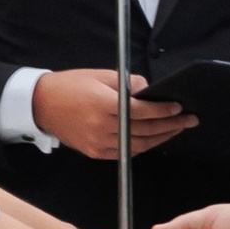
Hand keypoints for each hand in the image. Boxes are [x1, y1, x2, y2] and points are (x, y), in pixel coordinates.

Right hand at [32, 69, 196, 160]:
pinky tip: (154, 139)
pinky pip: (126, 153)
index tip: (179, 107)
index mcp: (104, 105)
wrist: (41, 105)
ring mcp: (98, 143)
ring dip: (161, 138)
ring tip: (176, 129)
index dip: (164, 110)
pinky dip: (143, 146)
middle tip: (189, 120)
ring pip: (138, 145)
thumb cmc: (70, 86)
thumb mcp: (100, 75)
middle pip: (145, 130)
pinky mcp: (95, 152)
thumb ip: (127, 83)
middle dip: (170, 125)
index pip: (142, 111)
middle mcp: (102, 127)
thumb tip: (148, 91)